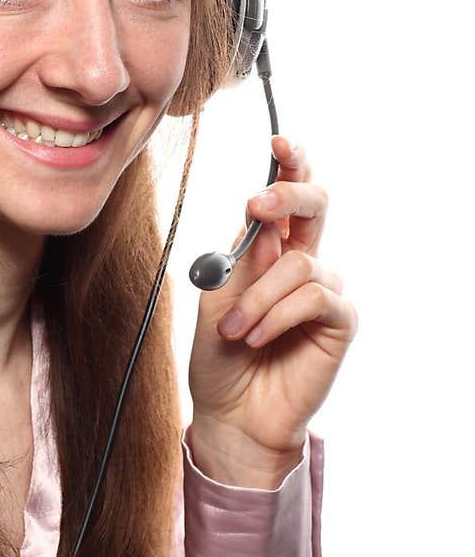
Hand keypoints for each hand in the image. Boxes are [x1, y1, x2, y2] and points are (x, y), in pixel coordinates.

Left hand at [187, 135, 358, 483]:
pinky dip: (277, 316)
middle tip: (257, 205)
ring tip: (236, 332)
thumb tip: (260, 218)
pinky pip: (313, 298)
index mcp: (269, 250)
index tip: (278, 141)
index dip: (289, 165)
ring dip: (258, 298)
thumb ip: (240, 259)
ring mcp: (324, 291)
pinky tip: (257, 338)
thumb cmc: (221, 359)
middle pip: (315, 206)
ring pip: (299, 264)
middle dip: (289, 194)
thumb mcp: (217, 300)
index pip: (286, 198)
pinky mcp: (339, 322)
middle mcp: (302, 262)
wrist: (232, 415)